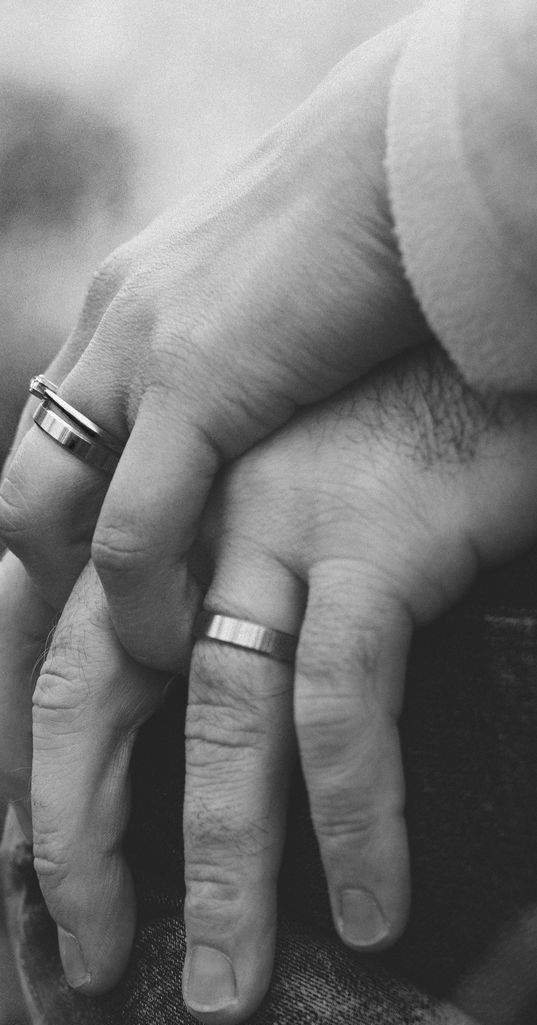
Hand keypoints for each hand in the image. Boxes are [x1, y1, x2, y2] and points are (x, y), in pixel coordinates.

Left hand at [0, 14, 424, 673]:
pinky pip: (132, 529)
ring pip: (42, 509)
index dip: (60, 537)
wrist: (411, 158)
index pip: (57, 442)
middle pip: (26, 481)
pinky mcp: (192, 378)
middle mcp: (109, 326)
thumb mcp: (278, 319)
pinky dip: (144, 602)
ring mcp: (138, 348)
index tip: (81, 611)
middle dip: (33, 583)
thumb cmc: (372, 243)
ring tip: (136, 665)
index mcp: (127, 311)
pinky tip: (178, 644)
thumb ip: (242, 378)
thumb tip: (260, 435)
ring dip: (79, 606)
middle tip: (75, 658)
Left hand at [7, 345, 536, 1020]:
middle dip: (75, 836)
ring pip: (214, 720)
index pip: (54, 648)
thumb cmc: (386, 408)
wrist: (466, 297)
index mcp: (155, 495)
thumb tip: (205, 663)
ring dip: (219, 870)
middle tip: (89, 953)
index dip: (35, 764)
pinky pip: (337, 702)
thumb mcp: (274, 475)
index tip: (40, 861)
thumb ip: (215, 561)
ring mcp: (271, 518)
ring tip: (226, 987)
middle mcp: (189, 507)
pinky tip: (369, 906)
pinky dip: (350, 816)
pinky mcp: (366, 535)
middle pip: (85, 690)